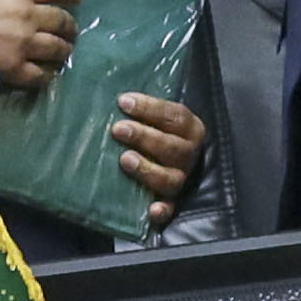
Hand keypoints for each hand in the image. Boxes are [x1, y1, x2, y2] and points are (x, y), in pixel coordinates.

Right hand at [0, 0, 80, 86]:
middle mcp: (28, 17)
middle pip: (60, 20)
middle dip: (69, 24)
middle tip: (71, 28)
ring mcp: (23, 46)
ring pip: (56, 49)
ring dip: (64, 49)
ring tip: (65, 51)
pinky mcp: (13, 70)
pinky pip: (40, 76)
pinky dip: (48, 75)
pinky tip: (48, 74)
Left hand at [111, 93, 207, 209]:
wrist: (157, 156)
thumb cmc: (148, 128)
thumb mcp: (149, 113)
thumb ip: (137, 104)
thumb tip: (111, 89)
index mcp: (189, 128)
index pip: (175, 116)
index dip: (150, 108)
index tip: (123, 102)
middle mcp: (189, 154)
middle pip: (173, 147)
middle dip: (145, 137)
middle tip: (118, 130)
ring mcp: (181, 179)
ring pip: (171, 178)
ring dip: (148, 169)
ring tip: (124, 159)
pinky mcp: (171, 201)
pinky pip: (170, 209)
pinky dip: (162, 211)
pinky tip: (151, 209)